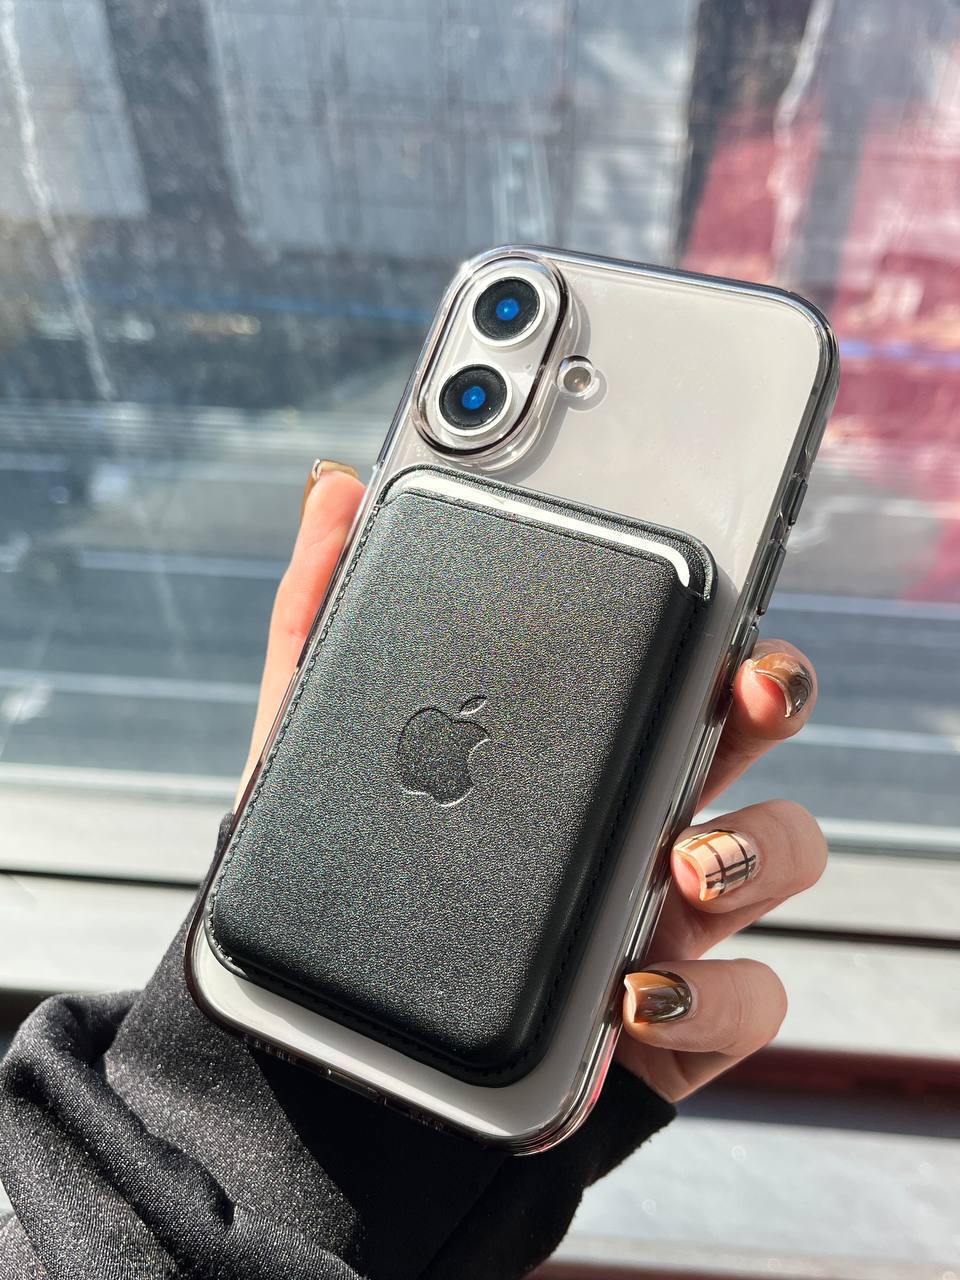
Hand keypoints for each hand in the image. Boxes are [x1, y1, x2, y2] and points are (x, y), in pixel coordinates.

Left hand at [241, 463, 823, 1103]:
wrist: (331, 1068)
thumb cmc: (341, 895)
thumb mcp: (302, 754)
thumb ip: (314, 622)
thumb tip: (333, 489)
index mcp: (571, 753)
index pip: (669, 667)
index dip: (715, 628)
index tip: (721, 609)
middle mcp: (634, 820)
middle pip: (749, 739)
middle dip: (774, 701)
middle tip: (747, 691)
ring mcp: (665, 918)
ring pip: (779, 855)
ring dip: (757, 848)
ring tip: (685, 863)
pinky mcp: (675, 1020)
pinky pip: (750, 999)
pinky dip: (714, 992)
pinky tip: (634, 989)